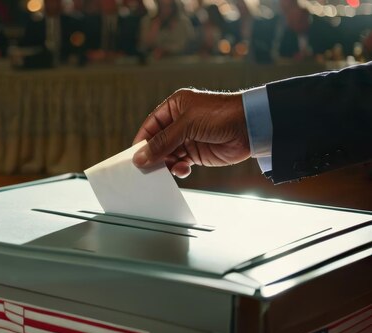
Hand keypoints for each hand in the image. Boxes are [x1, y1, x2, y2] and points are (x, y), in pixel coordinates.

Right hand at [132, 88, 250, 177]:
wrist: (252, 127)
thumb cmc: (221, 115)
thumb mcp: (186, 125)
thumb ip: (162, 143)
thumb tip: (140, 157)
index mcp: (174, 107)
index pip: (150, 126)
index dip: (142, 141)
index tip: (134, 157)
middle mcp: (180, 122)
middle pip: (158, 142)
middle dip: (153, 155)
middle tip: (147, 169)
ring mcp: (189, 138)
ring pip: (168, 155)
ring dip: (166, 164)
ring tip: (167, 169)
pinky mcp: (198, 153)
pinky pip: (180, 163)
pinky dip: (178, 169)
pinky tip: (182, 170)